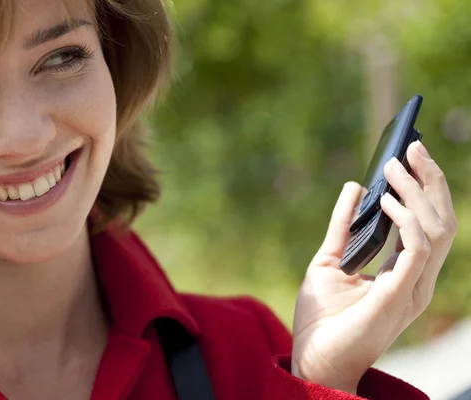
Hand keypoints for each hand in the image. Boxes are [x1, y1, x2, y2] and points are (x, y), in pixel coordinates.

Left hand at [291, 141, 456, 393]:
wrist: (313, 358)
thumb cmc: (321, 318)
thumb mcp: (329, 260)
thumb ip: (344, 226)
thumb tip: (354, 186)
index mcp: (404, 272)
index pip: (429, 223)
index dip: (424, 188)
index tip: (410, 153)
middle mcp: (417, 279)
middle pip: (441, 221)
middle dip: (430, 180)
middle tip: (411, 146)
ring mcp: (413, 287)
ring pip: (437, 229)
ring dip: (418, 192)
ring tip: (394, 165)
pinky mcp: (401, 293)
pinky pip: (418, 248)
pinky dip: (407, 219)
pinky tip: (385, 199)